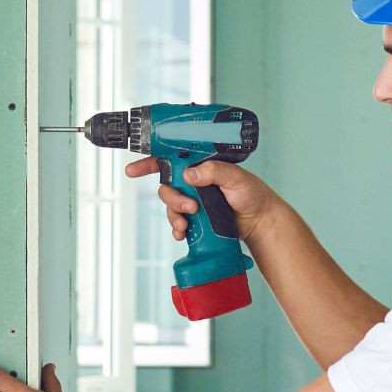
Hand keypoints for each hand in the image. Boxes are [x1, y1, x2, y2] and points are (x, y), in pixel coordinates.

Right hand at [124, 157, 280, 244]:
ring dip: (174, 214)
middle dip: (171, 198)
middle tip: (188, 206)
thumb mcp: (236, 177)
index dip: (148, 162)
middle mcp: (192, 181)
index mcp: (199, 164)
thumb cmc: (251, 193)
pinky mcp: (194, 218)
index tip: (133, 170)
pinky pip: (177, 222)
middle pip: (165, 185)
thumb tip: (190, 173)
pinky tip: (182, 233)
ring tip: (189, 221)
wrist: (259, 221)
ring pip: (170, 206)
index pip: (170, 158)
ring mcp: (192, 200)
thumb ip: (214, 172)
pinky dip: (177, 228)